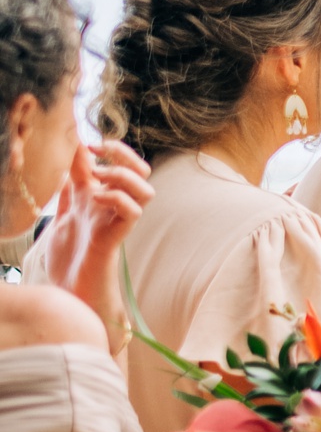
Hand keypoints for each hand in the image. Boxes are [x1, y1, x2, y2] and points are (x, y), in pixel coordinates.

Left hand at [37, 139, 151, 340]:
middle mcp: (115, 209)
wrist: (70, 292)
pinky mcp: (116, 237)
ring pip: (145, 190)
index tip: (85, 140)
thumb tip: (73, 155)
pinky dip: (115, 198)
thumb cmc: (70, 258)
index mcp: (102, 200)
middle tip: (99, 149)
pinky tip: (95, 198)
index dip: (108, 147)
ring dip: (122, 175)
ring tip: (96, 175)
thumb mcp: (64, 212)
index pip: (118, 165)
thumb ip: (71, 187)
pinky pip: (132, 212)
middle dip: (124, 154)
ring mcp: (117, 222)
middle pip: (141, 172)